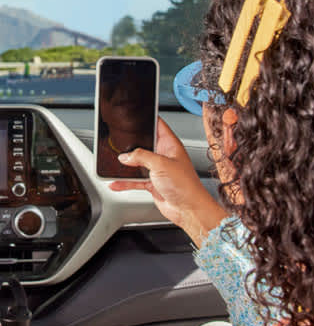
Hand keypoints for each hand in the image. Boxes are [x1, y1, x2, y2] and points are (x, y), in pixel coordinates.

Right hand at [109, 117, 227, 244]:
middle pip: (143, 145)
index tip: (133, 116)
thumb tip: (126, 155)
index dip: (146, 119)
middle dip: (130, 145)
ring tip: (112, 165)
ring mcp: (158, 170)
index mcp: (170, 144)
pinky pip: (136, 179)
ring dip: (126, 166)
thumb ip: (142, 157)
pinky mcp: (153, 183)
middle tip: (117, 144)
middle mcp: (164, 155)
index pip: (157, 125)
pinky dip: (125, 182)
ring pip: (137, 163)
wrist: (188, 209)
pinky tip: (116, 182)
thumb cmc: (185, 185)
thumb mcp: (161, 165)